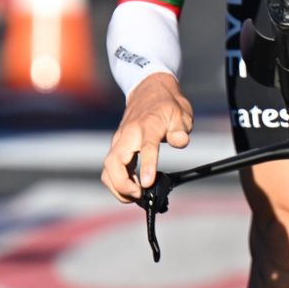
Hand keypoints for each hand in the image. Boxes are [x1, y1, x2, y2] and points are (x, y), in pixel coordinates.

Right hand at [101, 72, 192, 202]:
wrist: (150, 91)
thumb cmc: (167, 105)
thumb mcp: (181, 114)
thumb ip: (180, 129)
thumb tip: (181, 141)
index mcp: (148, 125)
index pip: (146, 148)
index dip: (147, 167)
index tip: (147, 184)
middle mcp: (128, 134)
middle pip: (113, 162)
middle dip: (122, 184)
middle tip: (140, 195)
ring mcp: (119, 141)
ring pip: (108, 168)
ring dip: (117, 187)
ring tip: (136, 197)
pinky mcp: (117, 147)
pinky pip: (110, 168)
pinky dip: (116, 182)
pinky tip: (131, 189)